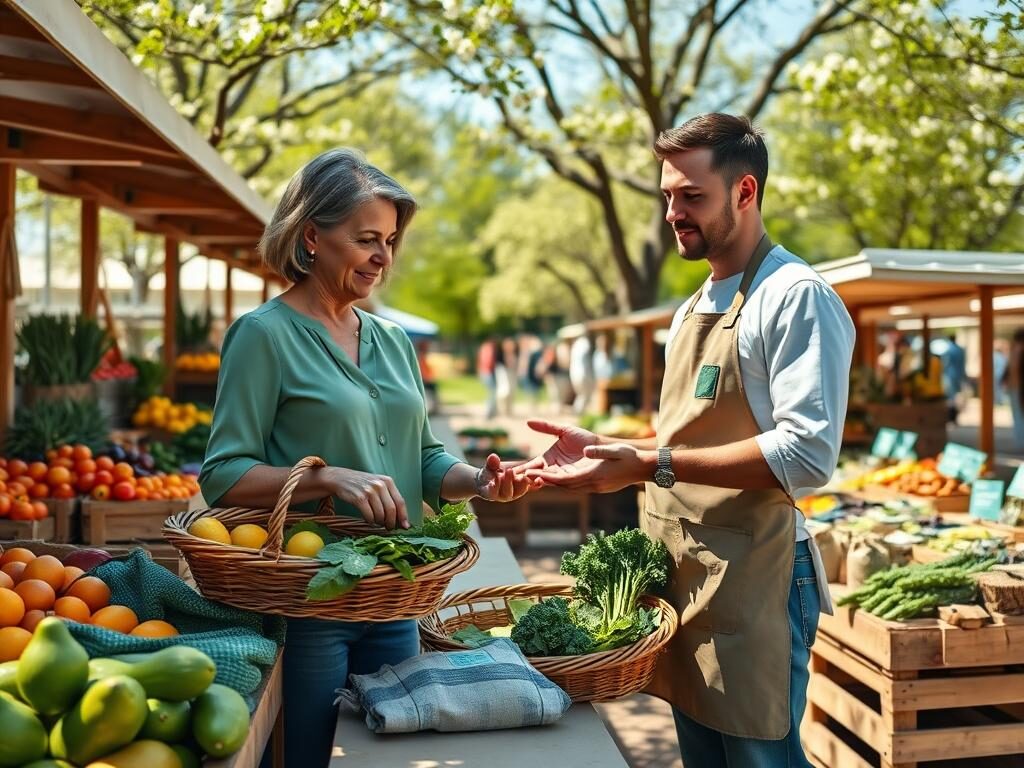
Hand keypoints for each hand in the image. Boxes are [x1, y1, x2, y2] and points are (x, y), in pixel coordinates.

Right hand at [329, 467, 408, 529]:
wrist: (341, 478)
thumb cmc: (362, 484)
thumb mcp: (378, 484)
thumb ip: (390, 497)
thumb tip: (402, 519)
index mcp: (388, 481)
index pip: (400, 502)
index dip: (403, 516)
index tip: (405, 526)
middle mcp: (380, 485)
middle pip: (391, 510)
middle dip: (392, 523)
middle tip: (389, 528)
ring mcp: (369, 491)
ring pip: (380, 514)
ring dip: (380, 523)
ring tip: (378, 523)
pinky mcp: (359, 498)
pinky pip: (369, 516)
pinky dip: (370, 521)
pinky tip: (369, 520)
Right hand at [475, 453, 539, 501]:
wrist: (498, 477)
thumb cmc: (489, 473)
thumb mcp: (488, 468)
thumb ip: (491, 464)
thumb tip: (493, 457)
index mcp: (491, 492)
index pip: (491, 491)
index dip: (492, 487)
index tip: (493, 482)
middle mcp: (504, 495)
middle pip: (507, 492)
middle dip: (509, 481)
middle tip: (510, 471)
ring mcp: (516, 493)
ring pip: (520, 490)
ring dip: (524, 483)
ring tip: (526, 475)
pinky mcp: (525, 488)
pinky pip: (531, 487)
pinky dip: (535, 483)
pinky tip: (539, 478)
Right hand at [511, 420, 602, 482]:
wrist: (601, 445)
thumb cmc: (583, 438)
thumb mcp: (563, 430)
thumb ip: (546, 427)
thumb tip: (528, 421)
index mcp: (549, 460)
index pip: (533, 465)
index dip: (522, 467)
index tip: (509, 468)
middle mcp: (555, 470)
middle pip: (537, 474)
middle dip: (526, 475)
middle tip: (514, 475)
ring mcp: (564, 475)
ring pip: (547, 478)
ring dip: (536, 477)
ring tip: (526, 476)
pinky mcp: (575, 478)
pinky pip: (561, 480)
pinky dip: (551, 479)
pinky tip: (543, 477)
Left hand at [524, 443, 653, 493]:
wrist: (644, 468)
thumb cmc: (630, 457)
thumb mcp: (615, 450)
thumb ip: (599, 451)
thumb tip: (585, 451)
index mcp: (595, 476)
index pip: (566, 479)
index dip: (549, 477)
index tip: (534, 474)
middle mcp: (593, 485)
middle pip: (564, 485)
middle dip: (546, 481)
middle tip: (527, 477)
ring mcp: (596, 488)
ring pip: (569, 487)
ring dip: (553, 484)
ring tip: (537, 479)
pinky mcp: (598, 487)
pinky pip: (576, 487)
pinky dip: (564, 484)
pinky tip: (557, 479)